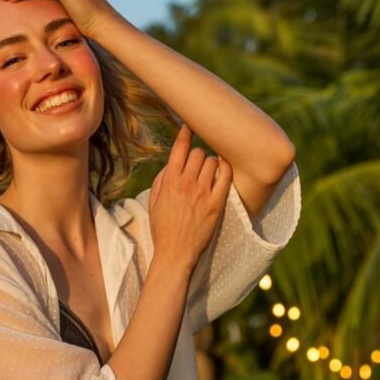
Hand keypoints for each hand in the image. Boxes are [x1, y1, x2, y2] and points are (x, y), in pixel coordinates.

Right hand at [148, 123, 232, 271]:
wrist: (175, 252)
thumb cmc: (162, 228)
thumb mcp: (153, 201)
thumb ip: (162, 179)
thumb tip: (173, 163)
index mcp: (169, 182)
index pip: (179, 149)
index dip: (185, 133)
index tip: (189, 127)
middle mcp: (186, 184)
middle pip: (198, 153)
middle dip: (198, 155)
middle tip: (198, 163)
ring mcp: (202, 193)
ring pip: (212, 162)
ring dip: (211, 163)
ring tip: (209, 171)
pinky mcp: (216, 203)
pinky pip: (226, 176)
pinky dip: (225, 169)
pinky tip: (223, 169)